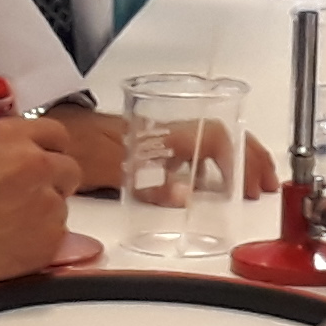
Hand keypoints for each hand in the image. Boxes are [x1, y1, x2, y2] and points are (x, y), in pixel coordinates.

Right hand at [0, 119, 82, 314]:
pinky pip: (58, 240)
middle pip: (68, 169)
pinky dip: (40, 246)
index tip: (35, 165)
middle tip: (21, 202)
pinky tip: (8, 252)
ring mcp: (46, 203)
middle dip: (50, 184)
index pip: (53, 134)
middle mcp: (34, 162)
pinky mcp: (48, 242)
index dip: (45, 152)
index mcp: (5, 135)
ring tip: (6, 232)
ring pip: (62, 207)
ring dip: (43, 216)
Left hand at [79, 110, 277, 200]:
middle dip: (251, 157)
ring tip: (252, 184)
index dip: (239, 160)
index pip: (216, 136)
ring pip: (212, 139)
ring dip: (237, 158)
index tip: (248, 187)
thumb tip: (187, 197)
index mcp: (164, 131)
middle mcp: (168, 128)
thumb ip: (150, 186)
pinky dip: (214, 161)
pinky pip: (195, 146)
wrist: (59, 132)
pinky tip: (212, 182)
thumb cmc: (80, 146)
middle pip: (223, 134)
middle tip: (267, 186)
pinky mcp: (155, 141)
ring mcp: (164, 133)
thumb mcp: (111, 172)